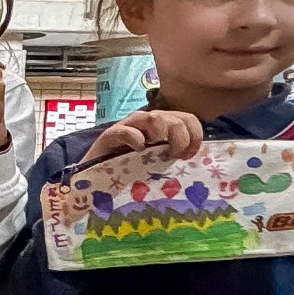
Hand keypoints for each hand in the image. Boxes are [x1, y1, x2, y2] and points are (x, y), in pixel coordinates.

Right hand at [81, 109, 204, 165]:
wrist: (96, 176)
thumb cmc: (131, 169)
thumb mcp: (159, 160)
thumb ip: (175, 153)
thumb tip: (197, 157)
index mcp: (163, 125)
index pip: (189, 119)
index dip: (195, 137)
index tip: (187, 157)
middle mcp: (148, 121)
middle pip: (177, 119)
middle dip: (181, 140)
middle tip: (172, 157)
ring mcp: (129, 125)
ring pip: (155, 118)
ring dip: (160, 135)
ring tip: (153, 152)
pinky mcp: (110, 135)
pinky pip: (127, 130)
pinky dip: (136, 139)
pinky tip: (137, 151)